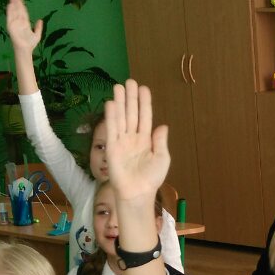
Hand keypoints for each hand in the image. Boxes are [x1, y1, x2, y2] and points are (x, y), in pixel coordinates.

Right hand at [6, 0, 42, 57]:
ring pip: (14, 12)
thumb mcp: (37, 35)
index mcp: (25, 23)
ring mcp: (15, 24)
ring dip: (13, 5)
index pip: (23, 12)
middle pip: (18, 10)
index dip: (21, 5)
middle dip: (16, 2)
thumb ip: (38, 28)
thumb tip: (40, 20)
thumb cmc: (30, 44)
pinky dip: (10, 12)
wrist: (26, 50)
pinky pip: (10, 18)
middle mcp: (19, 22)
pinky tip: (10, 5)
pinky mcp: (11, 26)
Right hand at [104, 79, 169, 204]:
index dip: (144, 103)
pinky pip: (112, 129)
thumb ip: (160, 141)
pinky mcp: (112, 147)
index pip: (145, 117)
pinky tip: (112, 103)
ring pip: (121, 118)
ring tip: (119, 86)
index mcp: (146, 139)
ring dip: (120, 102)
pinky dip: (112, 116)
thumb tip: (163, 125)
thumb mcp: (162, 158)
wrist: (138, 193)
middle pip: (132, 113)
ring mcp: (121, 141)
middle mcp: (133, 137)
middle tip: (130, 81)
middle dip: (131, 98)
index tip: (144, 88)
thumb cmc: (151, 178)